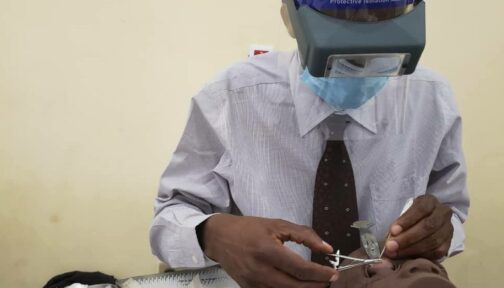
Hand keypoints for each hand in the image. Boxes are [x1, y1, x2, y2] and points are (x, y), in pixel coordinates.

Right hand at [200, 214, 338, 287]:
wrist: (220, 238)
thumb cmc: (249, 228)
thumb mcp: (277, 224)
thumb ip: (304, 235)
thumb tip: (327, 249)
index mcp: (267, 250)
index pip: (300, 269)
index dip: (320, 273)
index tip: (333, 273)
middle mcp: (260, 270)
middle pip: (295, 287)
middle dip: (316, 285)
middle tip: (328, 280)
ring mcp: (253, 283)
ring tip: (316, 283)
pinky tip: (298, 285)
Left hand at [384, 195, 453, 259]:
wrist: (431, 220)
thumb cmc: (413, 215)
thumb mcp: (406, 211)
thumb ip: (400, 222)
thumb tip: (389, 238)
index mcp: (430, 201)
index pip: (420, 209)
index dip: (406, 220)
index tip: (393, 231)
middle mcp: (443, 213)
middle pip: (427, 226)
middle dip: (407, 238)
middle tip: (391, 246)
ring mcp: (448, 228)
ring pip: (432, 241)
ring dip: (412, 249)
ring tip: (396, 253)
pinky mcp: (449, 243)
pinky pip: (437, 252)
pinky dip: (421, 255)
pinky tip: (408, 257)